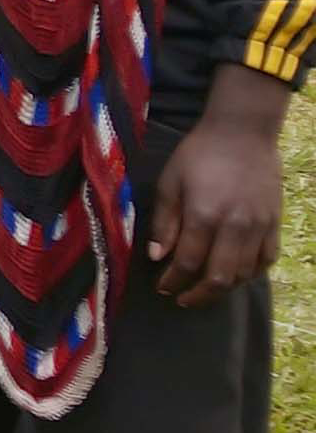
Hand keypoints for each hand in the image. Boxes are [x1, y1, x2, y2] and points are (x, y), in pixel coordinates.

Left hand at [147, 70, 289, 310]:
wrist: (243, 133)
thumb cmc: (199, 155)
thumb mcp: (170, 182)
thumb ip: (164, 222)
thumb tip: (156, 256)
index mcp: (204, 215)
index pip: (187, 262)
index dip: (172, 281)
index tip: (162, 288)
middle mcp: (235, 226)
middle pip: (219, 277)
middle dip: (197, 295)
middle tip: (182, 299)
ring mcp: (259, 227)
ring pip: (244, 274)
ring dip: (223, 288)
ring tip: (205, 289)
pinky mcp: (275, 223)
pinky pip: (267, 260)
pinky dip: (250, 274)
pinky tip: (235, 275)